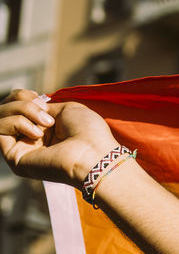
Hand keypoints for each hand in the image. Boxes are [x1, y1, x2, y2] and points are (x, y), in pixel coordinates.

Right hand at [0, 89, 118, 186]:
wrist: (93, 154)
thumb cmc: (88, 133)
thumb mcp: (66, 109)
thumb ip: (42, 107)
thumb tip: (29, 104)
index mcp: (43, 129)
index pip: (15, 107)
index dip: (21, 96)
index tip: (37, 97)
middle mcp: (29, 140)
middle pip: (5, 110)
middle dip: (20, 101)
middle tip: (44, 110)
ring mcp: (21, 149)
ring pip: (0, 117)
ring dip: (21, 110)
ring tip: (46, 123)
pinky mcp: (14, 158)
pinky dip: (17, 122)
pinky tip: (37, 133)